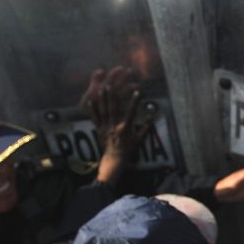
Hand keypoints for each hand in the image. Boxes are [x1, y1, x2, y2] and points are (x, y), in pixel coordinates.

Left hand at [85, 68, 149, 184]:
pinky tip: (90, 101)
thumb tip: (153, 116)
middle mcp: (114, 126)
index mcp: (125, 128)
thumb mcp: (139, 139)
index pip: (131, 112)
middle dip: (112, 96)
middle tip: (111, 84)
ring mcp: (106, 127)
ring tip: (102, 88)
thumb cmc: (128, 149)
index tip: (138, 91)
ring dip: (102, 99)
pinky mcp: (100, 129)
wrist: (115, 159)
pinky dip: (93, 110)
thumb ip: (146, 127)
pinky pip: (95, 118)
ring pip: (104, 111)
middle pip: (113, 108)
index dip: (135, 101)